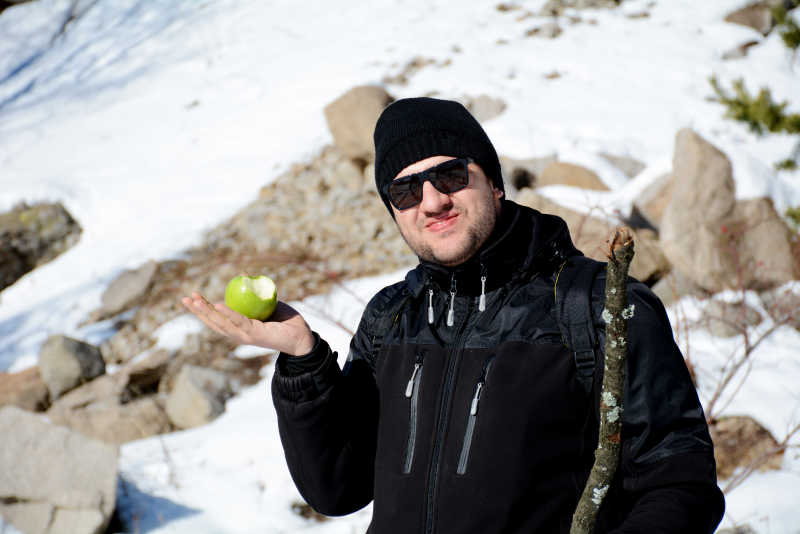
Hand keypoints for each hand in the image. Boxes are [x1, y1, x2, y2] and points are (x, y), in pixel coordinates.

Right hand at [180, 292, 314, 355]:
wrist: (301, 336)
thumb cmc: (284, 320)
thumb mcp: (265, 302)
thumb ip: (253, 292)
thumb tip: (242, 276)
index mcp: (238, 328)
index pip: (215, 319)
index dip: (202, 309)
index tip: (191, 297)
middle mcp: (238, 334)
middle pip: (213, 322)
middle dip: (197, 310)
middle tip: (185, 298)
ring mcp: (245, 336)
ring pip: (221, 323)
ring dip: (206, 311)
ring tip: (195, 300)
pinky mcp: (255, 335)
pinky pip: (239, 321)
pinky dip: (229, 313)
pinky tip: (218, 305)